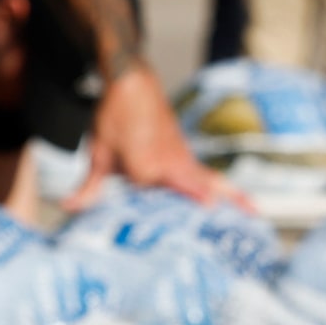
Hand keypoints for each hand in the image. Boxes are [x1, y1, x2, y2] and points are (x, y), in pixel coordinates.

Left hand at [74, 67, 252, 210]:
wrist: (132, 82)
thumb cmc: (114, 115)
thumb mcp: (99, 152)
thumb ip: (90, 186)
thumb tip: (70, 206)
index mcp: (147, 167)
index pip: (153, 202)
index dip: (153, 221)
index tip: (174, 242)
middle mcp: (171, 164)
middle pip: (200, 191)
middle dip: (219, 209)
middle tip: (248, 224)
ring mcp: (182, 159)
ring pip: (210, 182)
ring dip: (233, 197)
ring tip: (255, 213)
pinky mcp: (185, 155)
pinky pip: (207, 176)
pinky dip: (223, 188)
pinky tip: (234, 200)